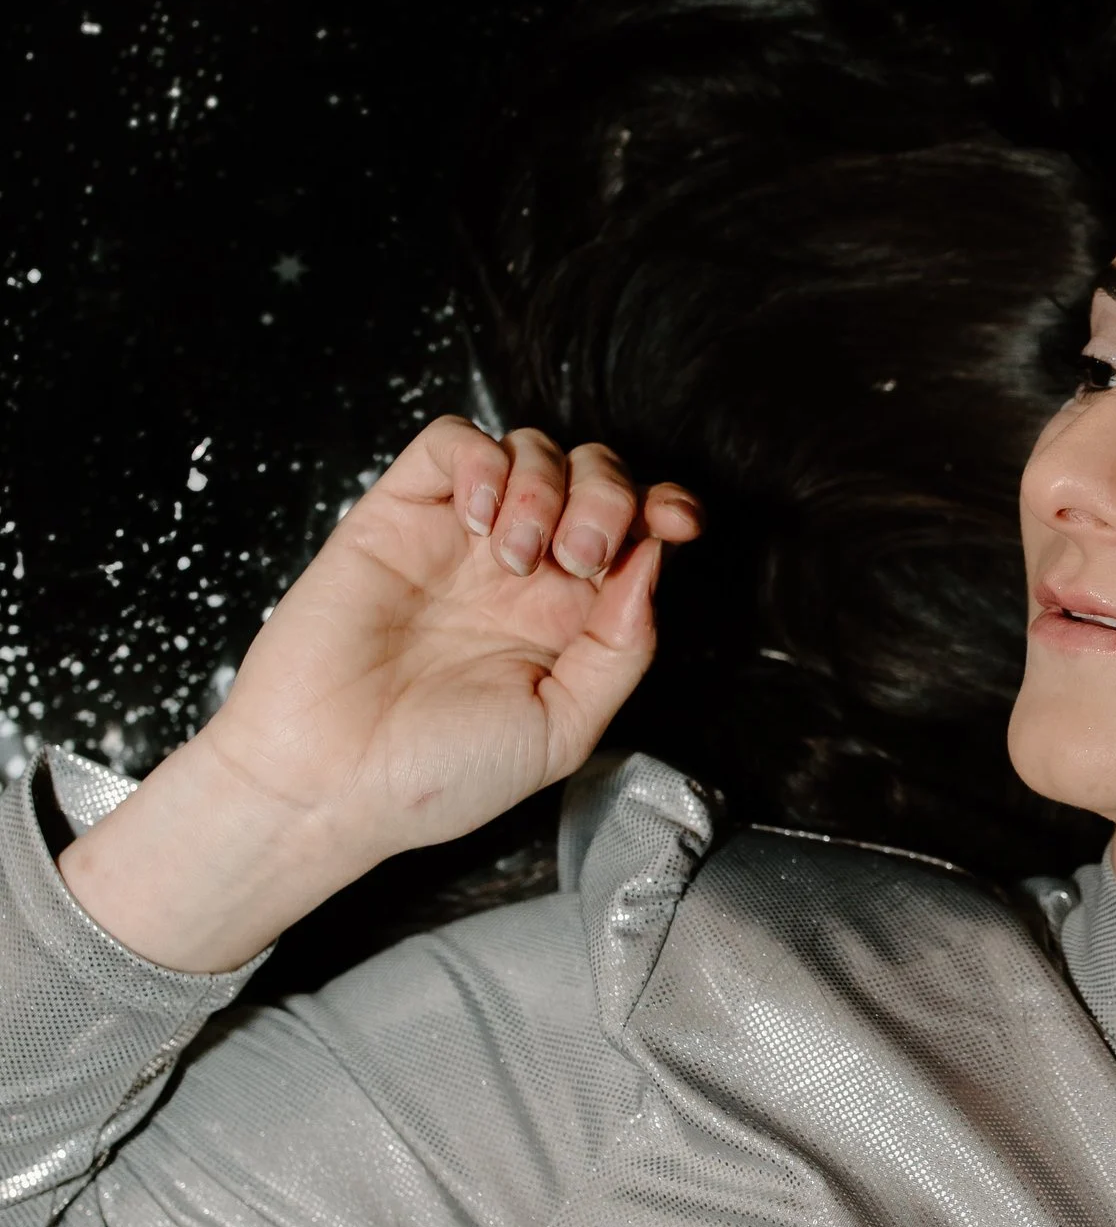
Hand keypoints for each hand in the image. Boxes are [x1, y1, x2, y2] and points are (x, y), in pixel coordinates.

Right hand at [57, 417, 702, 971]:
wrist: (330, 784)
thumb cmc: (436, 777)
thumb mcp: (563, 730)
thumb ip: (622, 648)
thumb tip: (656, 560)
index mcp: (568, 619)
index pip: (638, 529)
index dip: (666, 507)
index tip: (675, 523)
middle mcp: (521, 571)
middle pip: (595, 473)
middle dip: (608, 497)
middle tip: (576, 560)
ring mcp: (460, 539)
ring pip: (531, 447)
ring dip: (545, 486)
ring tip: (512, 558)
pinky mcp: (398, 514)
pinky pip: (451, 442)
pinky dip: (481, 459)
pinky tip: (477, 518)